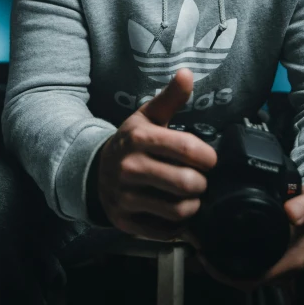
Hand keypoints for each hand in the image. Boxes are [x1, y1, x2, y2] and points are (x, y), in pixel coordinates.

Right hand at [97, 68, 216, 240]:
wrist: (95, 171)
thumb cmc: (131, 143)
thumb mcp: (147, 116)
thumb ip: (170, 97)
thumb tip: (187, 73)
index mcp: (140, 138)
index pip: (188, 149)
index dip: (208, 157)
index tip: (209, 160)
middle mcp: (130, 168)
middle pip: (187, 183)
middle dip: (202, 183)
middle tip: (200, 180)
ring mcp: (126, 197)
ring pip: (179, 210)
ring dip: (193, 205)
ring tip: (190, 196)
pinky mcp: (125, 221)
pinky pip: (165, 231)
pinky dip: (177, 226)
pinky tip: (175, 212)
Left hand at [194, 184, 303, 292]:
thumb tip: (291, 213)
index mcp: (290, 261)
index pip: (252, 278)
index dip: (225, 272)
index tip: (204, 255)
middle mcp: (282, 271)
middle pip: (243, 280)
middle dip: (217, 269)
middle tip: (196, 247)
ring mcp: (278, 269)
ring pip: (244, 276)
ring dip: (222, 266)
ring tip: (201, 246)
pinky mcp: (274, 261)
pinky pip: (248, 267)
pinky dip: (231, 260)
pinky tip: (218, 245)